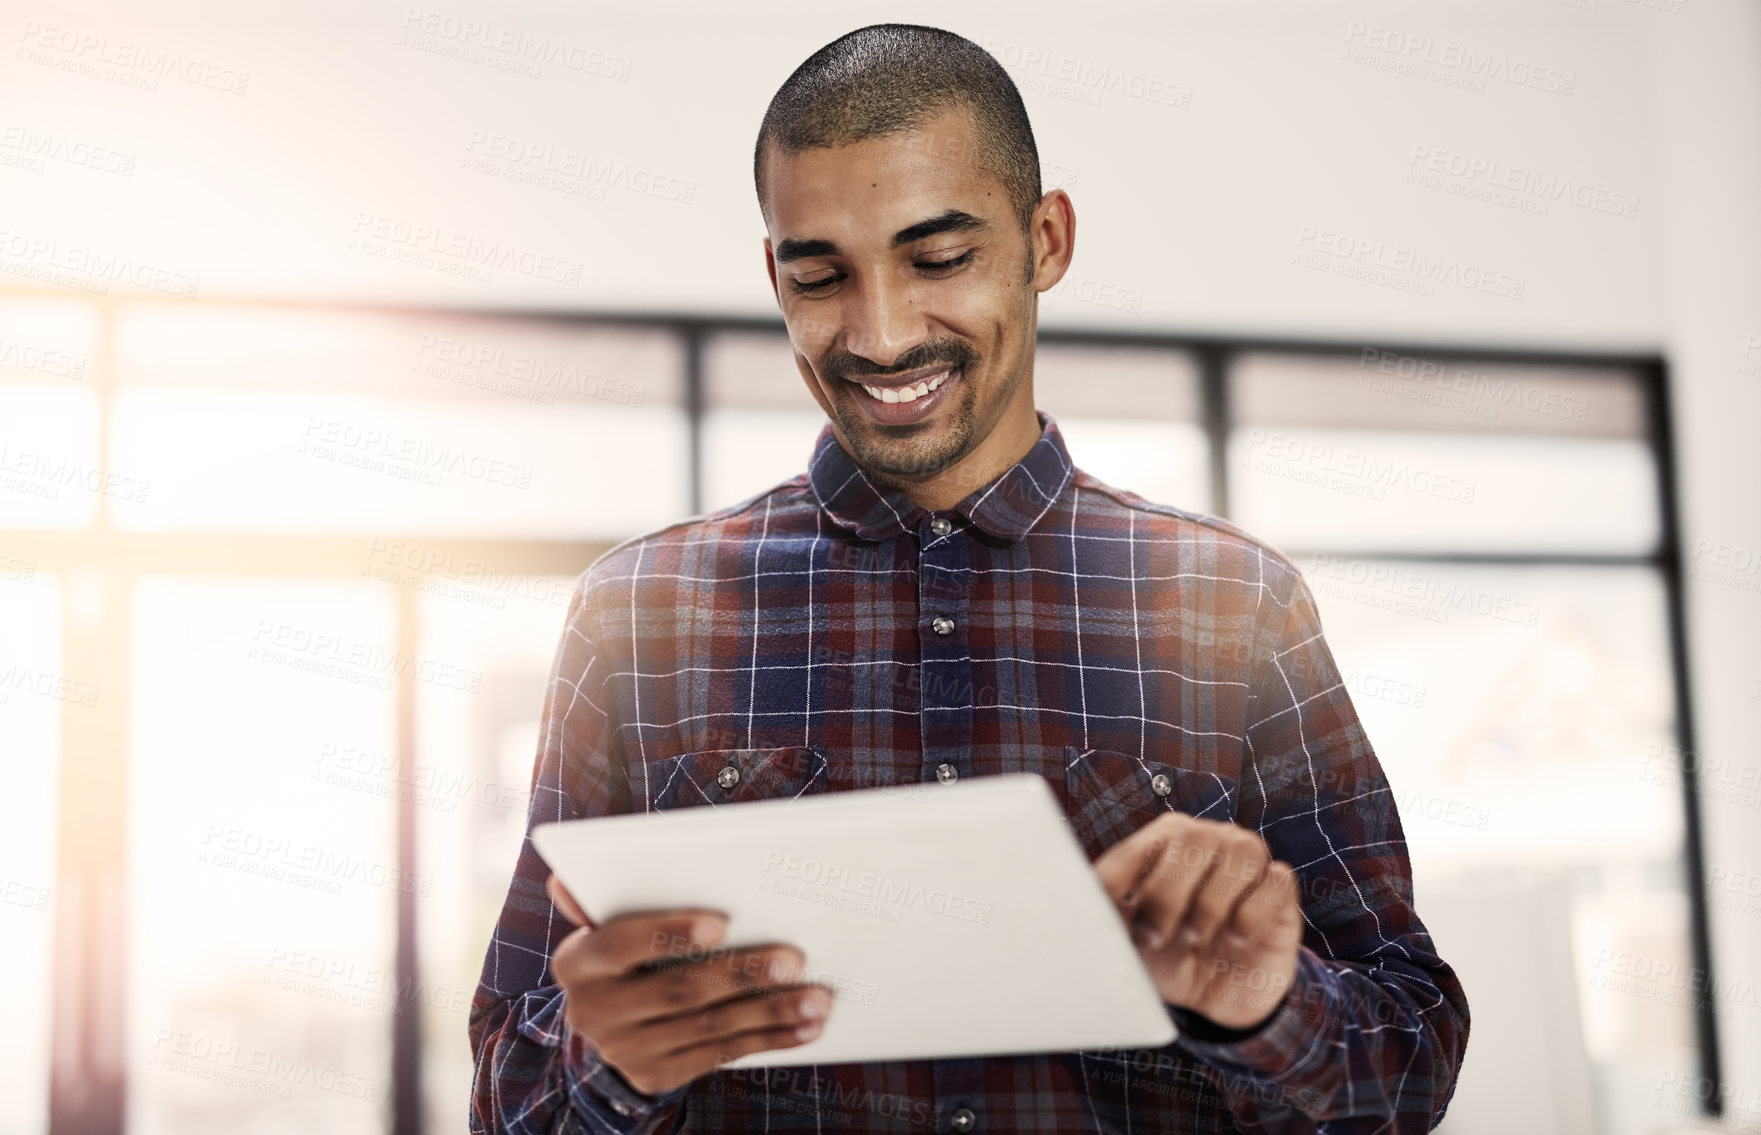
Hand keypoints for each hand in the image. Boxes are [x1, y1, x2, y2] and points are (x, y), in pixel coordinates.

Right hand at [545, 873, 833, 1095]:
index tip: (721, 922)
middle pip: (677, 989)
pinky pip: (721, 1056)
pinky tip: (806, 1025)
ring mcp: (625, 1050)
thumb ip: (602, 897)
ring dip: (770, 1012)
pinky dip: (770, 1040)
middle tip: (795, 959)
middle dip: (741, 973)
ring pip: (708, 1027)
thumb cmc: (624, 951)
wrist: (608, 1022)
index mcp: (577, 963)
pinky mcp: (656, 1076)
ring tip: (818, 996)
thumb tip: (564, 880)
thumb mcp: (607, 923)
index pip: (619, 944)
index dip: (669, 932)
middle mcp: (593, 1012)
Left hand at [1094, 813, 1301, 1029]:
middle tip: (1153, 936)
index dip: (1120, 876)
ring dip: (1210, 902)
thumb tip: (1069, 906)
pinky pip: (1275, 882)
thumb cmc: (1168, 955)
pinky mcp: (1281, 891)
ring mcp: (1248, 861)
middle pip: (1191, 839)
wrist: (1218, 996)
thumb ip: (1106, 917)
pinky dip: (1252, 913)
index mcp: (1163, 844)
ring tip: (1194, 938)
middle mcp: (1209, 841)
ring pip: (1239, 853)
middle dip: (1167, 892)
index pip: (1138, 846)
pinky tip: (1236, 940)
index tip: (1104, 909)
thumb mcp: (1131, 940)